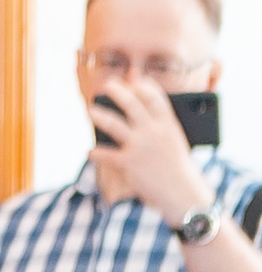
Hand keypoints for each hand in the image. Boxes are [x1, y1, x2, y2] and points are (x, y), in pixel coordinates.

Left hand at [90, 74, 211, 221]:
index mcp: (169, 124)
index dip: (143, 86)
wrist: (182, 192)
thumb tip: (143, 119)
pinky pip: (106, 155)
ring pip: (114, 124)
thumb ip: (161, 128)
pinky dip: (96, 153)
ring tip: (90, 110)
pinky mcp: (128, 163)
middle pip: (132, 104)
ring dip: (100, 116)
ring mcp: (140, 146)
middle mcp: (154, 131)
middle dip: (118, 92)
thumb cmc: (178, 168)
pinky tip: (89, 152)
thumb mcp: (175, 142)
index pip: (155, 98)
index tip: (134, 79)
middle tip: (107, 85)